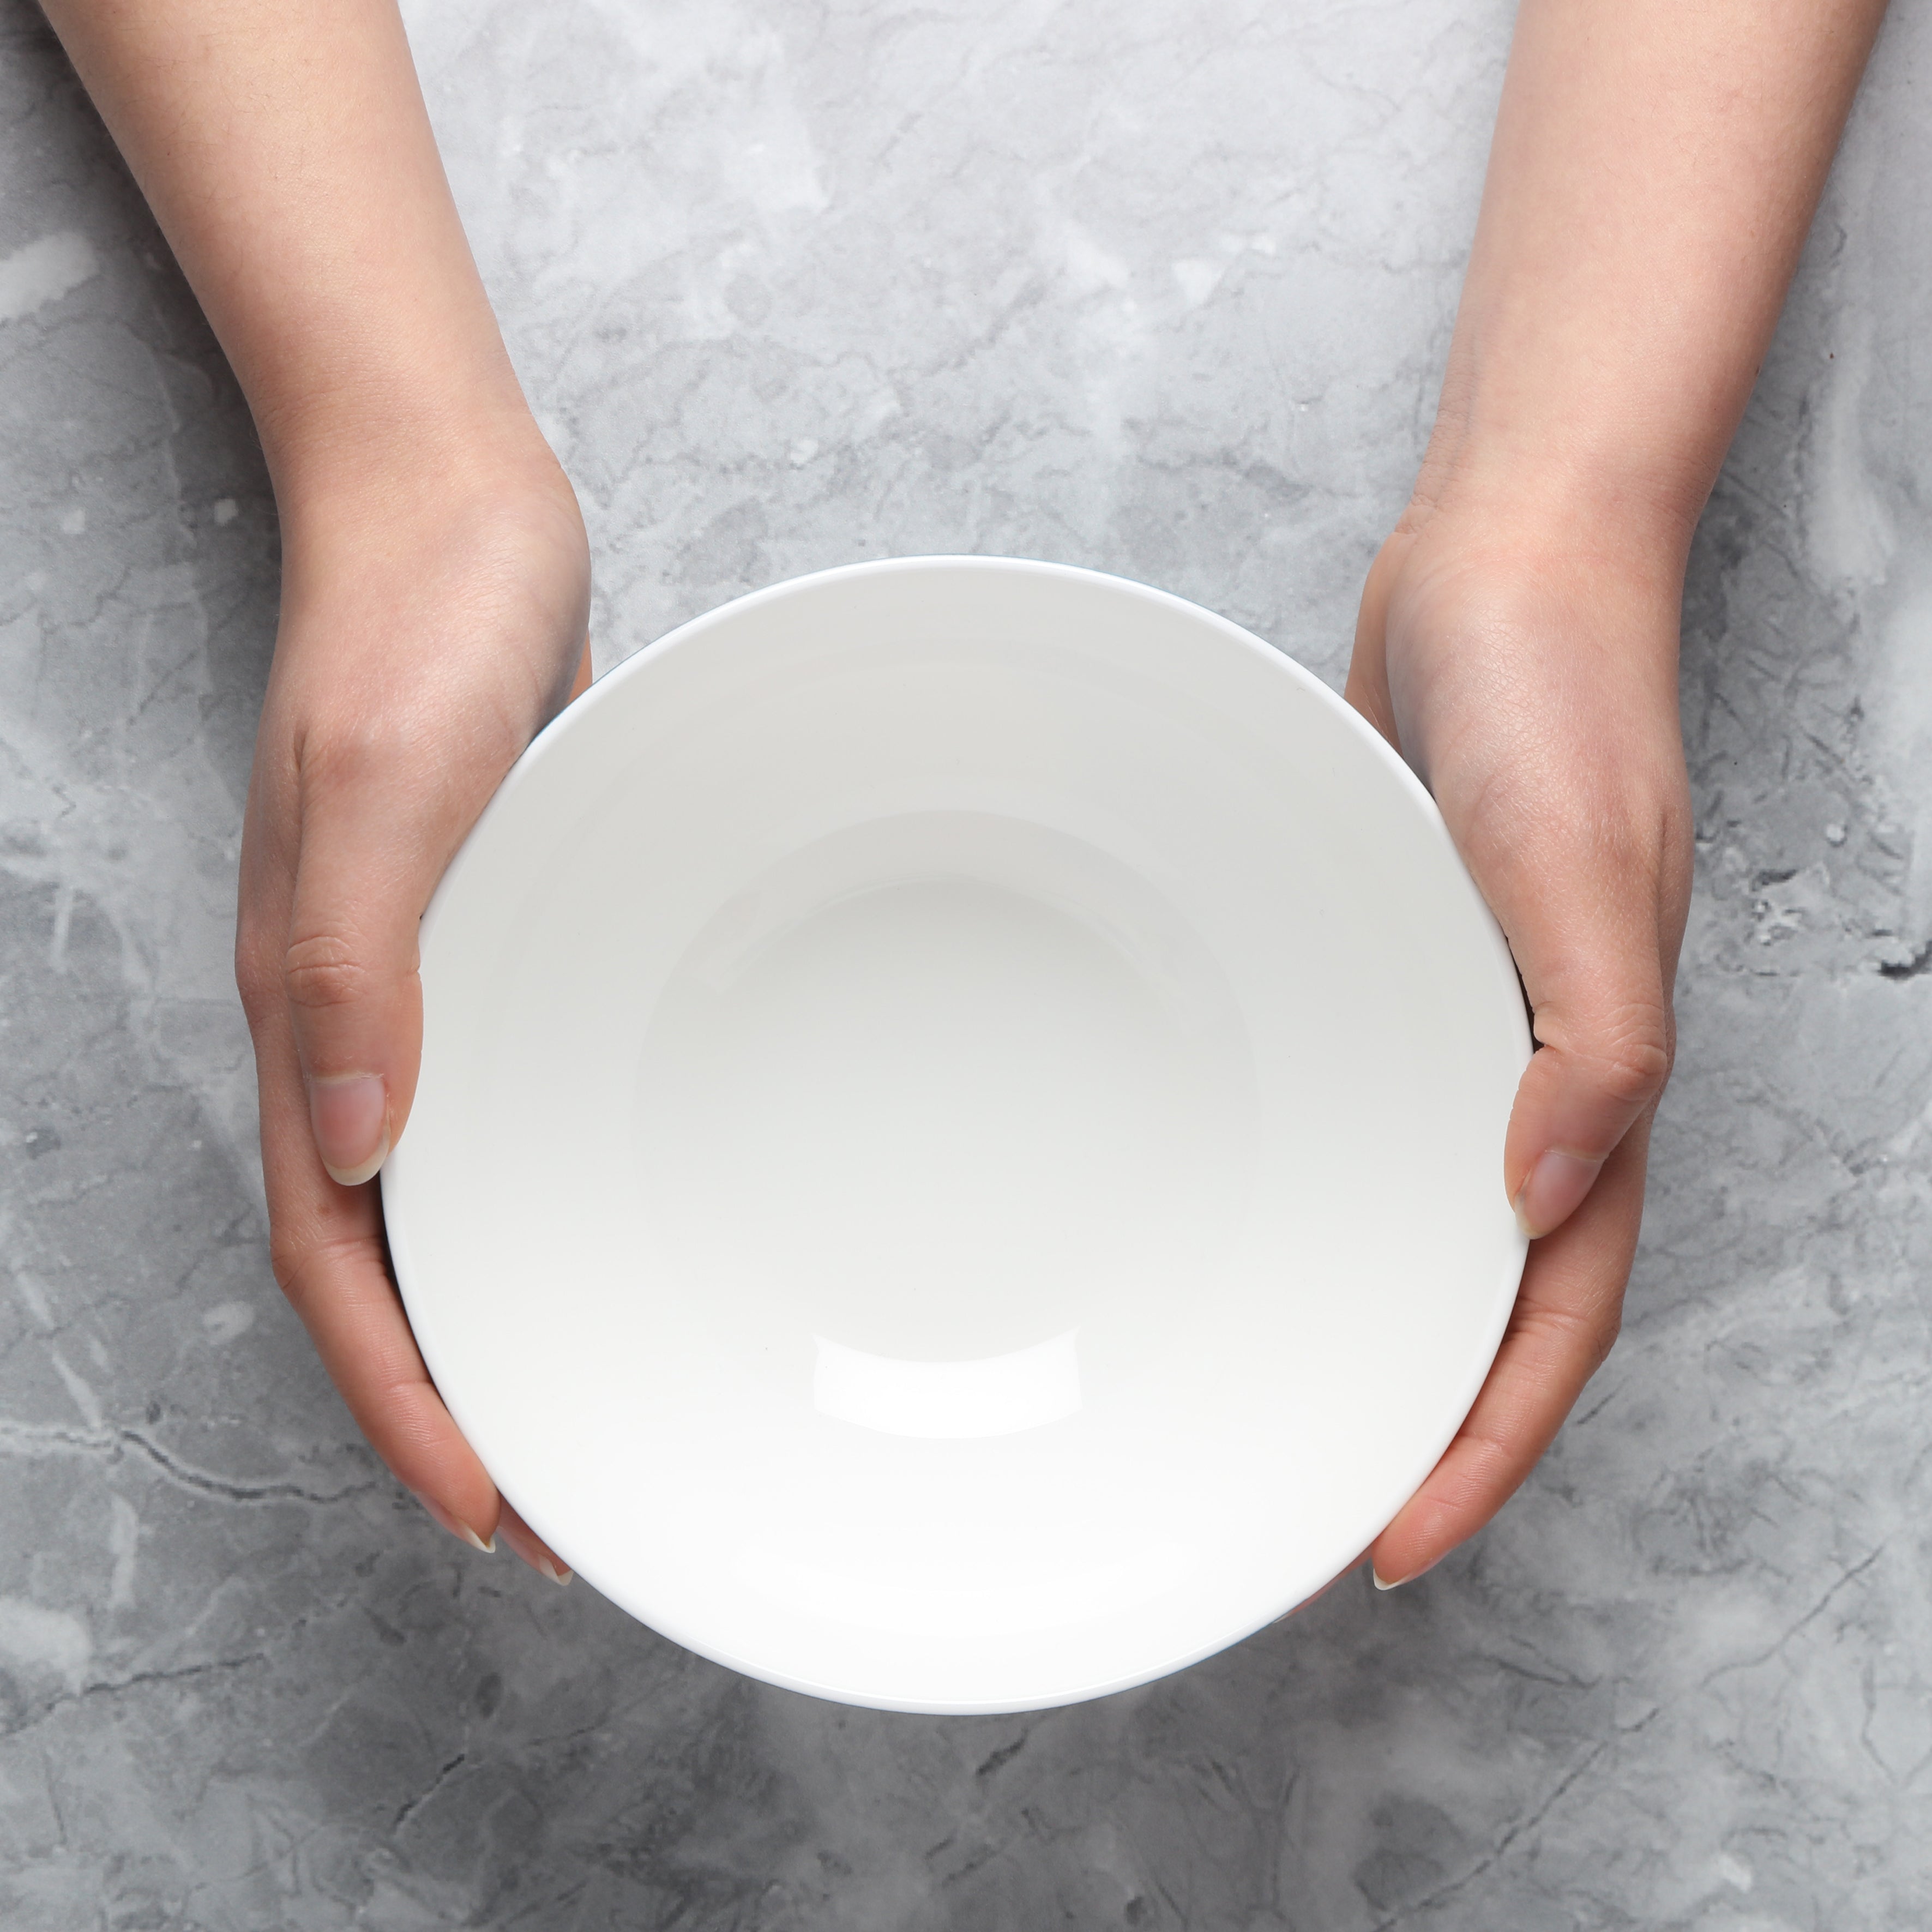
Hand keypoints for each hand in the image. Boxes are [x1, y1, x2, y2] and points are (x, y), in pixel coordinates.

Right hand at [234, 432, 591, 1577]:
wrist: (455, 509)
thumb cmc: (415, 626)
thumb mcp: (383, 791)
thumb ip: (354, 967)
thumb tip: (350, 1148)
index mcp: (317, 1013)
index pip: (340, 1259)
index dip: (404, 1396)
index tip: (489, 1507)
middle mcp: (370, 1019)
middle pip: (403, 1255)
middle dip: (468, 1391)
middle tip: (571, 1496)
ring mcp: (439, 980)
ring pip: (463, 1189)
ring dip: (517, 1298)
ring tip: (602, 1389)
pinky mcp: (506, 932)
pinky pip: (517, 1095)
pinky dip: (549, 1180)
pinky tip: (614, 1210)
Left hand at [1346, 492, 1691, 1588]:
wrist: (1499, 571)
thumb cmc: (1557, 701)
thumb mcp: (1584, 866)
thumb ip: (1597, 1039)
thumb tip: (1549, 1204)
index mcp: (1592, 1086)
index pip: (1550, 1317)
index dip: (1484, 1442)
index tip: (1392, 1543)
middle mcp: (1522, 1078)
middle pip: (1476, 1299)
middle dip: (1410, 1417)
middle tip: (1298, 1509)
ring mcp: (1451, 1027)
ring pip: (1414, 1217)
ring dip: (1359, 1315)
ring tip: (1260, 1399)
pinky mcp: (1385, 967)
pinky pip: (1363, 1110)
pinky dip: (1324, 1186)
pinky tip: (1249, 1212)